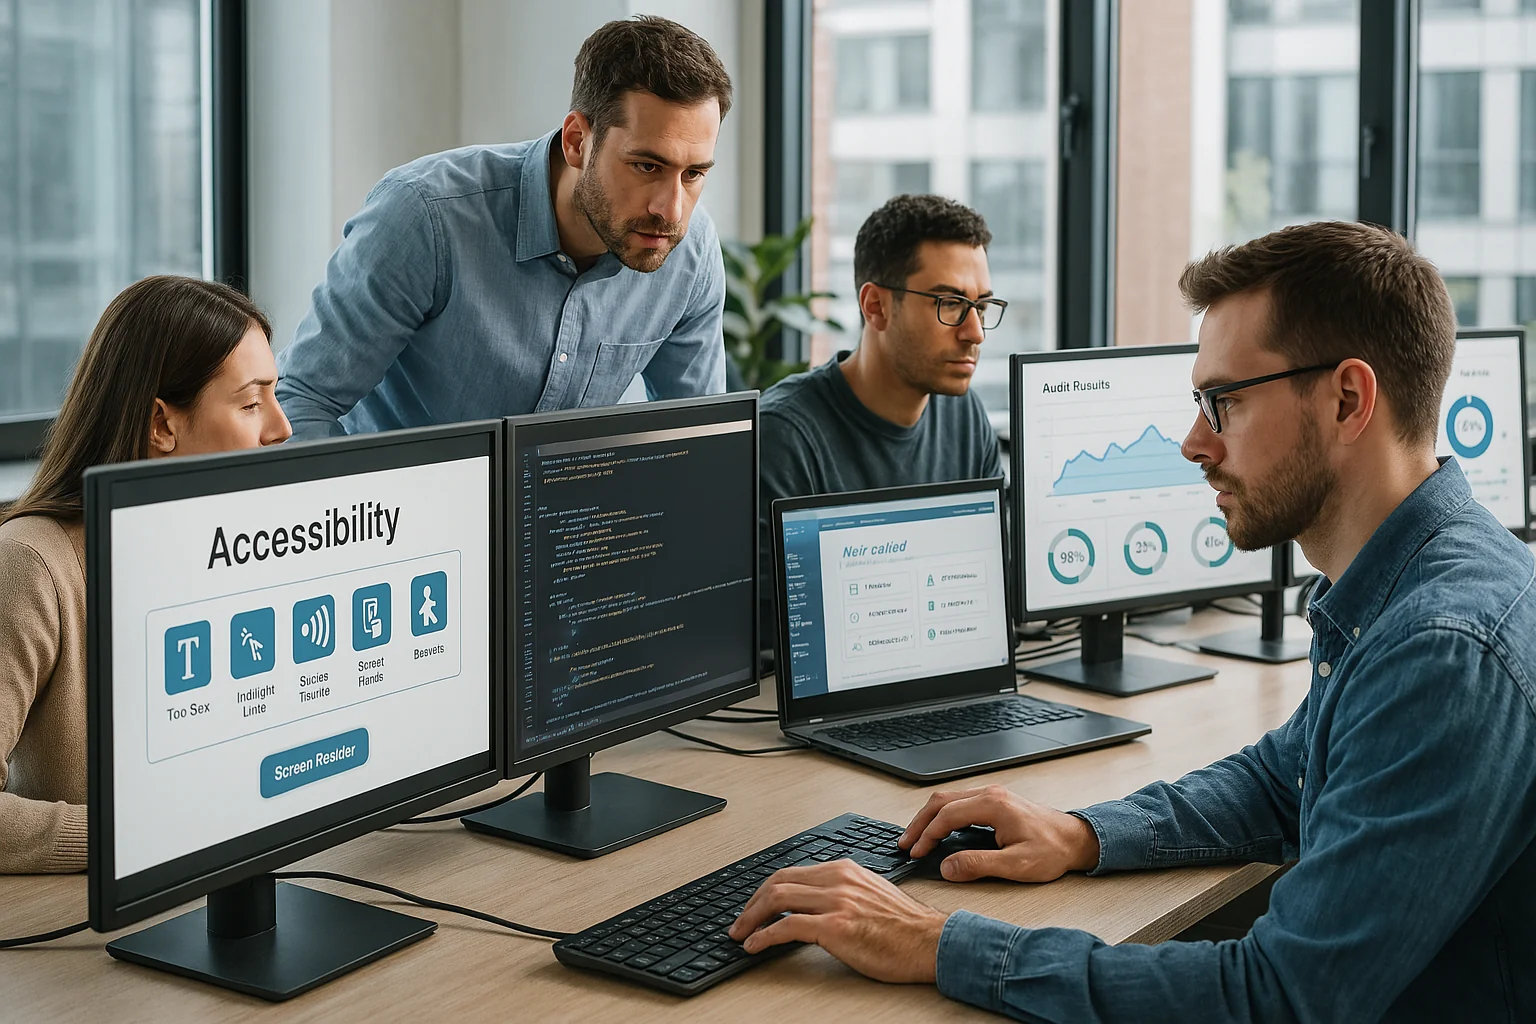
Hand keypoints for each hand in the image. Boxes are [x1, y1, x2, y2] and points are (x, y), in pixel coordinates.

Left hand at [727, 860, 948, 982]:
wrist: (931, 942)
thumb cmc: (906, 927)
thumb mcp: (871, 894)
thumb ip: (843, 892)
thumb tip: (814, 905)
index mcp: (845, 870)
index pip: (792, 872)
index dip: (766, 889)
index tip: (754, 905)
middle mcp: (838, 880)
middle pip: (778, 881)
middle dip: (752, 902)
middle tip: (739, 920)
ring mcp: (836, 902)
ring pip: (777, 899)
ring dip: (750, 918)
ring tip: (740, 933)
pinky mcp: (835, 927)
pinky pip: (786, 927)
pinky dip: (764, 936)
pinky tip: (755, 945)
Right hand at [899, 784, 1100, 882]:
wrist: (1076, 840)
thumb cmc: (1052, 851)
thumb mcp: (1016, 864)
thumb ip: (978, 865)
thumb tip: (947, 867)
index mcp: (992, 806)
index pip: (946, 816)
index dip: (927, 835)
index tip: (916, 852)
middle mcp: (990, 794)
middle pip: (941, 801)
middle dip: (920, 823)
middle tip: (906, 843)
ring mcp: (992, 795)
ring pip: (948, 799)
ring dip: (929, 817)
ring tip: (916, 837)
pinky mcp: (995, 802)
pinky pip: (959, 802)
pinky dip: (942, 815)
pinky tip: (938, 829)